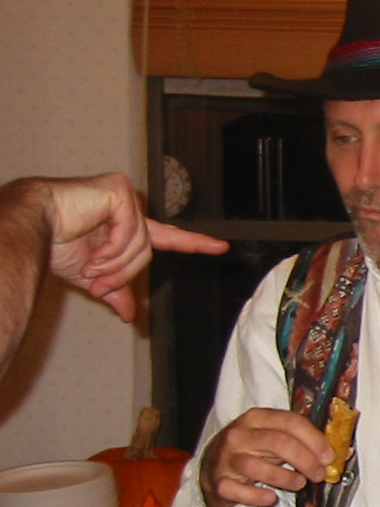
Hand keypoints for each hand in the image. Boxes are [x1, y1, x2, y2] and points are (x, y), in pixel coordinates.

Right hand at [46, 173, 226, 319]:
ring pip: (141, 245)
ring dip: (114, 265)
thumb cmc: (54, 244)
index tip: (221, 247)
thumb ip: (115, 290)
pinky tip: (93, 252)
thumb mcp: (91, 276)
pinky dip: (112, 249)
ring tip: (90, 267)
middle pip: (148, 251)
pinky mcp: (119, 191)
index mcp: (125, 227)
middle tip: (98, 285)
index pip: (167, 236)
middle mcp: (129, 209)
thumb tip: (130, 315)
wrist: (32, 227)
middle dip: (122, 274)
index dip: (194, 243)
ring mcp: (125, 198)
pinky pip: (131, 232)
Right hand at [199, 408, 333, 506]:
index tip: (329, 456)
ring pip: (257, 466)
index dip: (314, 440)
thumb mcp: (270, 438)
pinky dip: (257, 496)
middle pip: (278, 442)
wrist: (212, 470)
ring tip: (299, 484)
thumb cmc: (251, 451)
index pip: (290, 422)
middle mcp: (238, 435)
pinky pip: (238, 490)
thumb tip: (329, 453)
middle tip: (319, 474)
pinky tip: (271, 498)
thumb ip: (295, 440)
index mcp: (256, 418)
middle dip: (305, 460)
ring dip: (285, 478)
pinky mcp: (218, 482)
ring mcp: (225, 458)